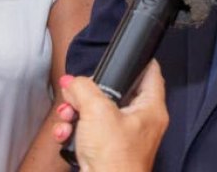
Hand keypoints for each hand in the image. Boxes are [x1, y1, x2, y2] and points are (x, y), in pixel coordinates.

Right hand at [53, 61, 167, 171]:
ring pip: (97, 113)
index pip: (151, 73)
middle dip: (88, 93)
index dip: (137, 61)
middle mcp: (140, 122)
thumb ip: (83, 88)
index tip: (122, 55)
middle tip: (75, 95)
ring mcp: (123, 137)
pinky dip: (74, 132)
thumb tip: (72, 82)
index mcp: (150, 109)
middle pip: (115, 93)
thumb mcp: (97, 111)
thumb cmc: (115, 160)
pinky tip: (65, 135)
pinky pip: (88, 132)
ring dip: (76, 113)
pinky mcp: (106, 150)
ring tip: (67, 118)